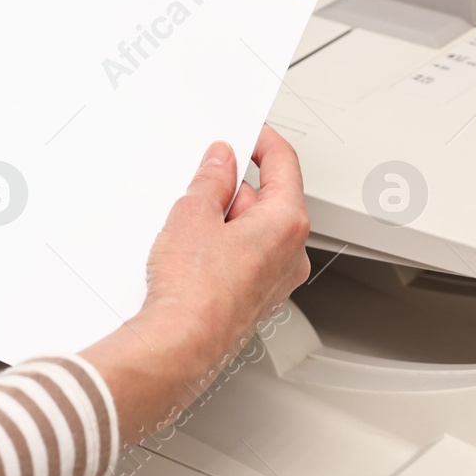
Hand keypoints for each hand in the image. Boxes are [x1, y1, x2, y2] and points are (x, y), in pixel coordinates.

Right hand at [79, 125, 310, 444]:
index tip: (246, 133)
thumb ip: (211, 180)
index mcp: (286, 223)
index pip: (284, 164)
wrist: (182, 342)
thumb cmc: (194, 292)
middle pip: (269, 198)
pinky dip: (228, 244)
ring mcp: (279, 278)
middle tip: (201, 180)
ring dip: (229, 218)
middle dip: (235, 186)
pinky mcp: (260, 296)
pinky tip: (196, 251)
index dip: (262, 141)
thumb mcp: (193, 215)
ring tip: (190, 226)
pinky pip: (250, 254)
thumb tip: (220, 161)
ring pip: (258, 229)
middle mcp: (293, 252)